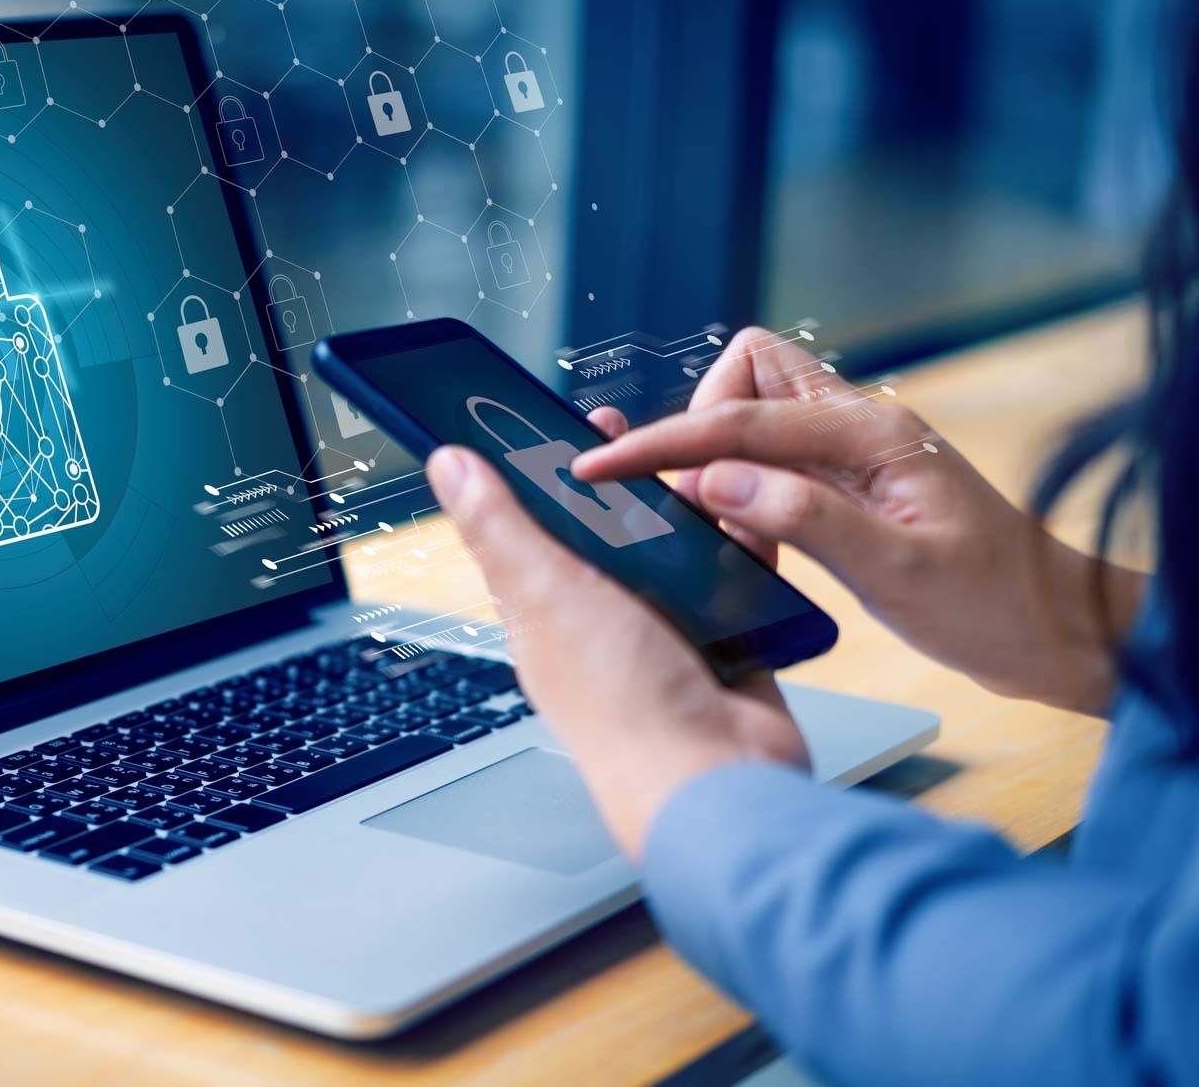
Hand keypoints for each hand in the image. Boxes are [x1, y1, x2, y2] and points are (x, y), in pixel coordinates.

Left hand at [425, 446, 808, 857]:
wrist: (717, 782)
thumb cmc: (622, 709)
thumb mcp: (547, 595)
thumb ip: (501, 528)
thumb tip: (446, 466)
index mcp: (547, 613)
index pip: (536, 526)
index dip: (545, 471)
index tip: (564, 417)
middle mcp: (604, 623)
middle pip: (613, 533)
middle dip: (631, 481)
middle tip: (650, 434)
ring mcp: (668, 635)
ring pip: (679, 551)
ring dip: (692, 512)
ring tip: (706, 468)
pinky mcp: (728, 646)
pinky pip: (737, 580)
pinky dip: (745, 548)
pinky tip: (751, 516)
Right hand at [574, 327, 1142, 713]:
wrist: (1057, 633)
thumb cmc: (995, 605)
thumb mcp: (897, 572)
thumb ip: (802, 517)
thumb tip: (713, 480)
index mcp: (874, 434)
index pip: (741, 421)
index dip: (664, 442)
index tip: (603, 467)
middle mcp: (862, 427)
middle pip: (747, 375)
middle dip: (700, 424)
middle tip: (694, 502)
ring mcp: (857, 453)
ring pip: (756, 415)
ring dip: (721, 459)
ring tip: (722, 528)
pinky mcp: (853, 485)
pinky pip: (775, 461)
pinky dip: (745, 489)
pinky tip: (750, 539)